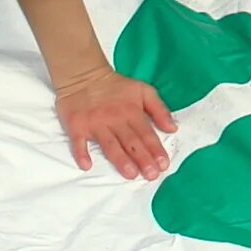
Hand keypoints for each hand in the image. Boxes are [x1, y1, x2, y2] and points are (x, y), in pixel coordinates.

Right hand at [53, 66, 175, 178]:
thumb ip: (159, 109)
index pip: (146, 134)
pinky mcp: (76, 126)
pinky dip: (81, 153)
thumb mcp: (143, 91)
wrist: (84, 75)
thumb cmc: (116, 87)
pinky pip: (78, 142)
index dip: (156, 149)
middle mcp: (115, 119)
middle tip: (151, 175)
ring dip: (120, 159)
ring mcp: (95, 124)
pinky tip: (86, 165)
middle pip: (131, 142)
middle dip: (142, 159)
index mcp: (132, 111)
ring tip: (130, 174)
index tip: (164, 165)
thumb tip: (173, 129)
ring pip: (110, 144)